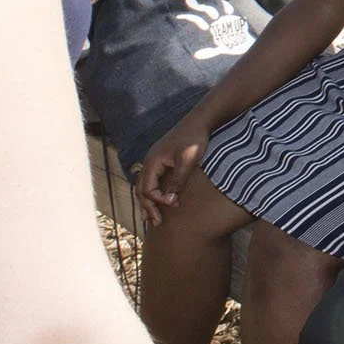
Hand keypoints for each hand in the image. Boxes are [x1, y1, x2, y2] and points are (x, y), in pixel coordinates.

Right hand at [135, 114, 209, 228]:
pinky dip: (153, 192)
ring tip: (151, 218)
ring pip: (145, 185)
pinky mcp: (163, 159)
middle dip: (147, 207)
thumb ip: (178, 181)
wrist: (201, 119)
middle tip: (155, 224)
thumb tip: (169, 202)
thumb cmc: (195, 138)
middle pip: (141, 189)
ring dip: (148, 201)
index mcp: (152, 162)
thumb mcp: (188, 161)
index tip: (172, 205)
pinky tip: (160, 198)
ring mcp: (155, 160)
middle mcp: (150, 161)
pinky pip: (153, 179)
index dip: (157, 201)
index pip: (147, 189)